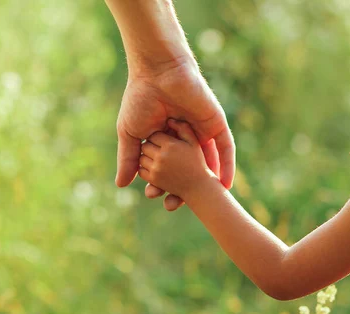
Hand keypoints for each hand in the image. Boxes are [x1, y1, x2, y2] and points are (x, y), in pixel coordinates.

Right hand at [115, 60, 234, 210]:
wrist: (157, 72)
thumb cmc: (140, 99)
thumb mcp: (130, 134)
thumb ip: (129, 159)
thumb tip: (121, 184)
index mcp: (166, 139)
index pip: (167, 167)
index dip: (162, 183)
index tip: (155, 198)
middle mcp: (186, 137)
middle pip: (188, 168)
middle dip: (183, 187)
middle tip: (175, 205)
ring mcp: (202, 131)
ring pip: (207, 162)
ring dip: (207, 181)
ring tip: (207, 202)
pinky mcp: (216, 124)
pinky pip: (225, 148)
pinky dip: (228, 166)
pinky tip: (226, 184)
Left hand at [138, 120, 214, 200]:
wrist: (198, 187)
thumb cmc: (197, 162)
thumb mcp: (194, 143)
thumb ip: (183, 128)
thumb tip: (169, 120)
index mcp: (170, 145)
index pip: (154, 135)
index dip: (158, 136)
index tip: (164, 139)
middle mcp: (161, 156)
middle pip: (145, 145)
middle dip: (151, 146)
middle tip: (158, 148)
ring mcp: (156, 168)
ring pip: (141, 157)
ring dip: (147, 157)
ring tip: (157, 157)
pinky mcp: (154, 179)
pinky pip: (141, 170)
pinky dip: (145, 168)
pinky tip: (155, 167)